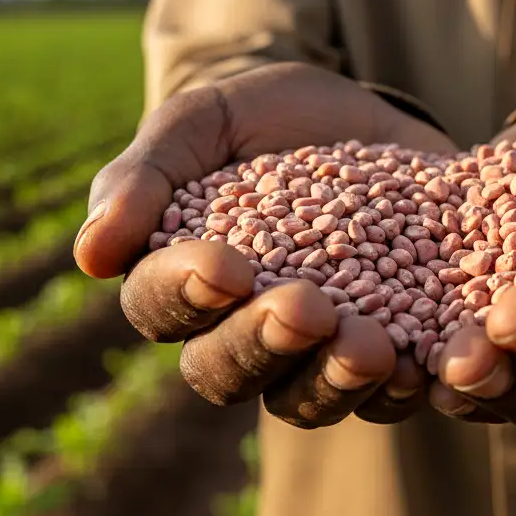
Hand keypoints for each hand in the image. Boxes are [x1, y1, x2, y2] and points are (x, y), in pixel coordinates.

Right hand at [74, 62, 456, 427]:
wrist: (369, 116)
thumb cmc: (266, 119)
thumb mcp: (205, 121)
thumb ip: (147, 176)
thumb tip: (90, 256)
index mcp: (182, 282)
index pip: (161, 307)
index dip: (185, 295)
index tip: (223, 265)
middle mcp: (239, 333)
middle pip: (227, 374)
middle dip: (263, 345)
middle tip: (303, 309)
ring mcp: (315, 353)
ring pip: (306, 400)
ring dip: (334, 380)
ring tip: (371, 346)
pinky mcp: (391, 352)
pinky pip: (389, 395)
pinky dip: (405, 386)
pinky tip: (426, 364)